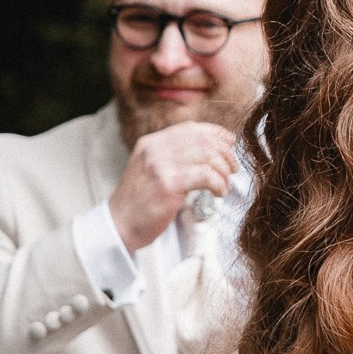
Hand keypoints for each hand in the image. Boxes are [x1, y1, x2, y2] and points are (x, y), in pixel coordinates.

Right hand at [109, 121, 241, 251]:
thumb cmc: (140, 201)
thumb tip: (210, 149)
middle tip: (233, 168)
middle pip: (202, 141)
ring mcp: (160, 166)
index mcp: (151, 143)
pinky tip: (218, 193)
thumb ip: (173, 156)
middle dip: (225, 154)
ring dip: (223, 171)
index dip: (215, 133)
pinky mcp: (168, 185)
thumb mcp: (151, 169)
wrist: (119, 225)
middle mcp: (155, 150)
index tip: (230, 142)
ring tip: (225, 184)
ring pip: (207, 156)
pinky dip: (218, 184)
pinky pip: (206, 176)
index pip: (190, 129)